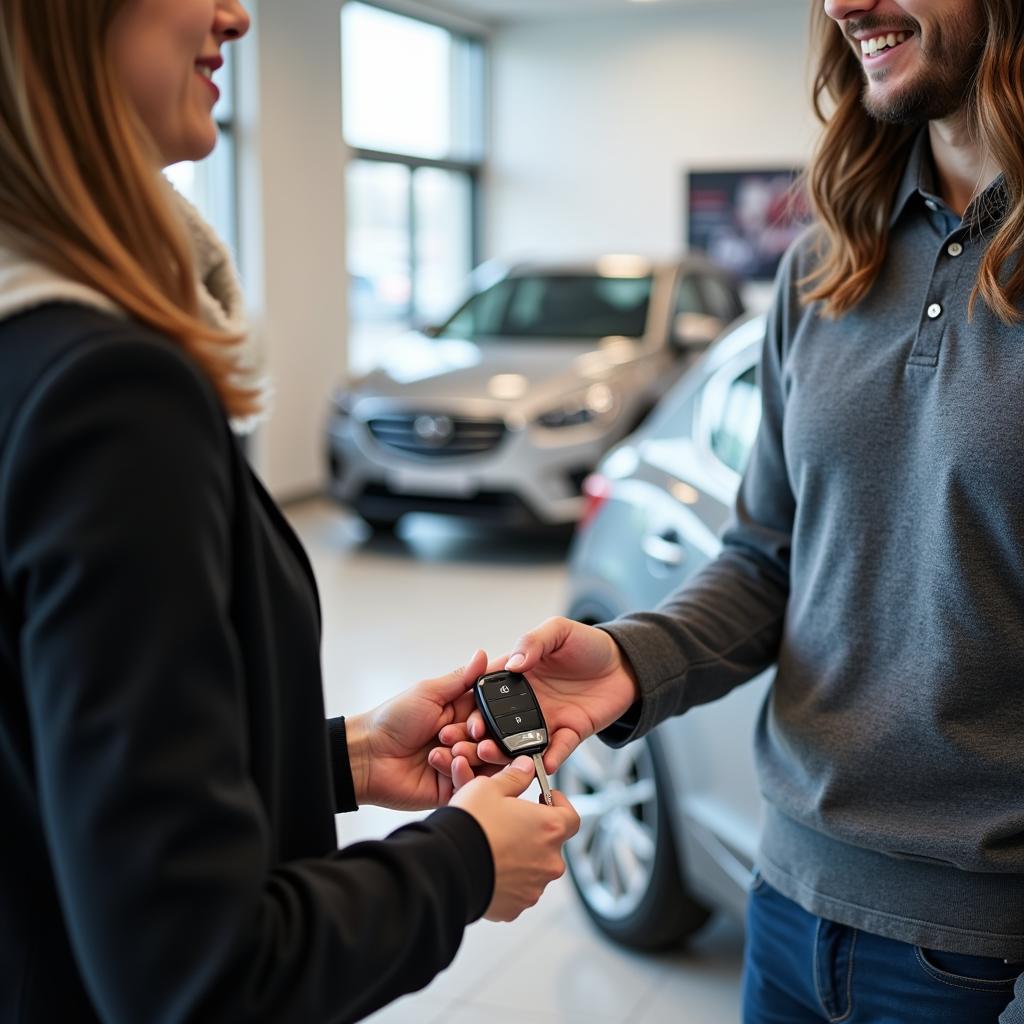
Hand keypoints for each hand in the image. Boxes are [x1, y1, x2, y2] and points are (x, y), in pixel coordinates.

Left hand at [345, 650, 486, 809]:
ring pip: (486, 761)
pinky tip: (443, 763)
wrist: (367, 755)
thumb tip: (482, 656)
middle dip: (483, 736)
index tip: (486, 715)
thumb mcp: (428, 693)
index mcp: (460, 712)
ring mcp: (459, 762)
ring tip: (451, 749)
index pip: (491, 712)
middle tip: (470, 733)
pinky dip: (462, 773)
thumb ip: (461, 678)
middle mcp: (463, 737)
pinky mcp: (452, 786)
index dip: (493, 714)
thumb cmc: (391, 720)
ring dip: (472, 753)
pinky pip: (471, 783)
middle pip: (493, 738)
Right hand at [430, 617, 639, 776]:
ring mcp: (547, 719)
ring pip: (521, 742)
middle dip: (483, 738)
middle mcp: (527, 701)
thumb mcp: (558, 631)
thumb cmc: (587, 643)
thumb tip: (513, 664)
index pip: (487, 693)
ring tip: (498, 757)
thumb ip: (533, 642)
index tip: (464, 721)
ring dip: (508, 753)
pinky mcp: (570, 733)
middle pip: (498, 724)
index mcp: (516, 675)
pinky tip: (544, 763)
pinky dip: (550, 758)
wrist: (625, 662)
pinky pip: (557, 749)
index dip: (473, 707)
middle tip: (473, 748)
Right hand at [450, 755, 579, 920]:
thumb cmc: (470, 824)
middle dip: (535, 832)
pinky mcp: (516, 907)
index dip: (560, 805)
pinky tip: (488, 866)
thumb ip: (515, 777)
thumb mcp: (489, 787)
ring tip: (495, 844)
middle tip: (512, 822)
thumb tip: (526, 768)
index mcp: (550, 828)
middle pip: (551, 843)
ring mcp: (534, 888)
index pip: (571, 816)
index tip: (545, 799)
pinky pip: (518, 889)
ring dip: (522, 857)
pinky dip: (508, 879)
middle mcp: (549, 861)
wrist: (445, 865)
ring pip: (534, 868)